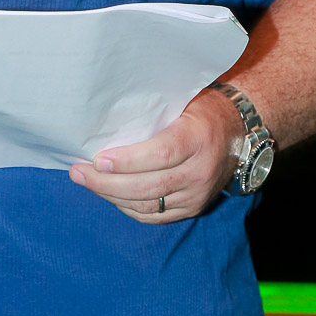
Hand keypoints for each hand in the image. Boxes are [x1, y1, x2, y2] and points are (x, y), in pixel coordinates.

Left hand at [68, 87, 244, 222]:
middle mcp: (201, 171)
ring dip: (112, 196)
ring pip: (149, 205)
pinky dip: (129, 208)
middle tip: (77, 173)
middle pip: (150, 186)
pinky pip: (156, 217)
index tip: (96, 159)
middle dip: (107, 183)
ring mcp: (199, 194)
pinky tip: (109, 196)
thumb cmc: (202, 109)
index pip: (160, 155)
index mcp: (198, 138)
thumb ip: (154, 109)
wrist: (238, 132)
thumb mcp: (183, 99)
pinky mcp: (194, 208)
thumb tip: (106, 115)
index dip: (126, 161)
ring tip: (86, 182)